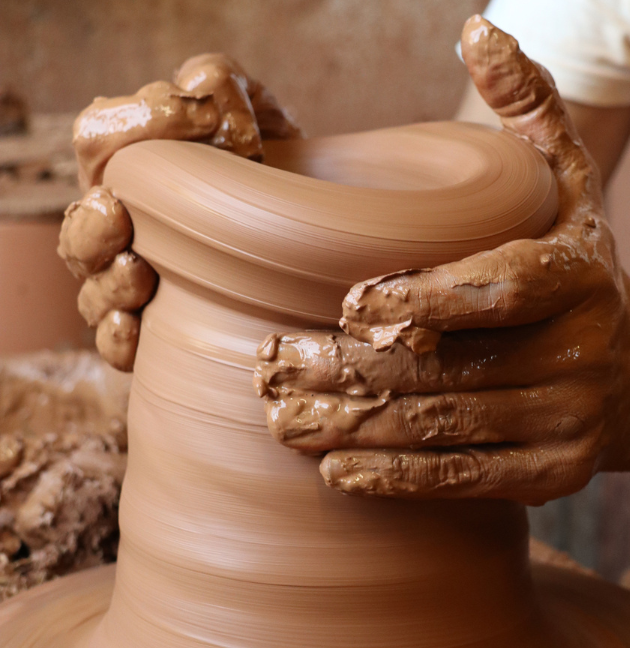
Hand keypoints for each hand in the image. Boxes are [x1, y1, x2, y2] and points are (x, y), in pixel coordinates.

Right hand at [59, 54, 300, 370]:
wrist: (313, 242)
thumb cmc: (277, 178)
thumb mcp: (260, 123)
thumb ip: (228, 91)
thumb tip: (204, 87)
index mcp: (133, 167)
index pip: (103, 136)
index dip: (137, 125)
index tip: (204, 121)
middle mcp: (121, 226)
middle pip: (80, 225)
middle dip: (93, 222)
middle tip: (117, 213)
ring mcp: (131, 282)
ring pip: (91, 288)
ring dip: (107, 281)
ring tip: (137, 271)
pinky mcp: (153, 332)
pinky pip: (116, 343)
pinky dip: (119, 337)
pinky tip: (135, 327)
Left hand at [255, 17, 629, 504]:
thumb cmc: (577, 272)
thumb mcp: (568, 187)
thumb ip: (528, 112)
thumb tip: (478, 31)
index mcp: (580, 276)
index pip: (498, 287)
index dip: (422, 300)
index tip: (343, 304)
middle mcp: (584, 355)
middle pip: (450, 368)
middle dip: (351, 370)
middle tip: (272, 366)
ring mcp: (571, 424)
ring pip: (445, 428)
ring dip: (356, 428)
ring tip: (284, 419)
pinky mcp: (554, 476)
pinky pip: (464, 478)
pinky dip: (396, 478)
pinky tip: (337, 471)